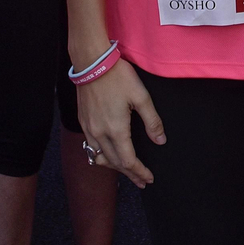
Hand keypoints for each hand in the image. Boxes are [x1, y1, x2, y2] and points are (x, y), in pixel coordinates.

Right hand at [76, 56, 164, 187]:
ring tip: (127, 172)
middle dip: (130, 174)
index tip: (149, 178)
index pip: (128, 161)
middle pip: (114, 163)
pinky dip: (102, 156)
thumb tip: (160, 141)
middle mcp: (99, 133)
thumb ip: (152, 121)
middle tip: (142, 181)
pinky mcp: (83, 121)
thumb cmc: (118, 76)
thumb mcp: (141, 97)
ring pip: (100, 157)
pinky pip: (91, 147)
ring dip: (115, 167)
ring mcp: (88, 128)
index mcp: (115, 130)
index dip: (139, 172)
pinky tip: (109, 155)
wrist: (92, 62)